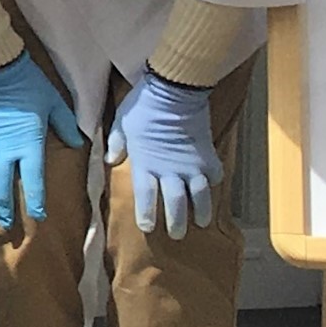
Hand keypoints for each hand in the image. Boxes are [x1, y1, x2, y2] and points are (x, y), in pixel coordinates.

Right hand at [0, 51, 85, 231]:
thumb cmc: (29, 86)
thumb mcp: (54, 104)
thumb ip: (66, 127)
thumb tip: (78, 143)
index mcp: (28, 146)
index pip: (32, 181)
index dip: (35, 202)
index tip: (38, 218)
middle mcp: (5, 151)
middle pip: (2, 187)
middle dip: (4, 209)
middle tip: (5, 227)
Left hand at [108, 66, 222, 237]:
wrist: (174, 91)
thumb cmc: (143, 107)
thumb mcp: (122, 123)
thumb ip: (117, 144)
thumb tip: (111, 160)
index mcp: (146, 166)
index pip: (145, 198)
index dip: (146, 215)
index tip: (148, 227)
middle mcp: (170, 172)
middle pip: (175, 204)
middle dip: (176, 223)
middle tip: (177, 235)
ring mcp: (192, 166)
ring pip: (199, 197)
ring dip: (200, 212)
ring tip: (201, 222)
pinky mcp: (208, 156)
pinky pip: (214, 175)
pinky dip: (214, 182)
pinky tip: (213, 187)